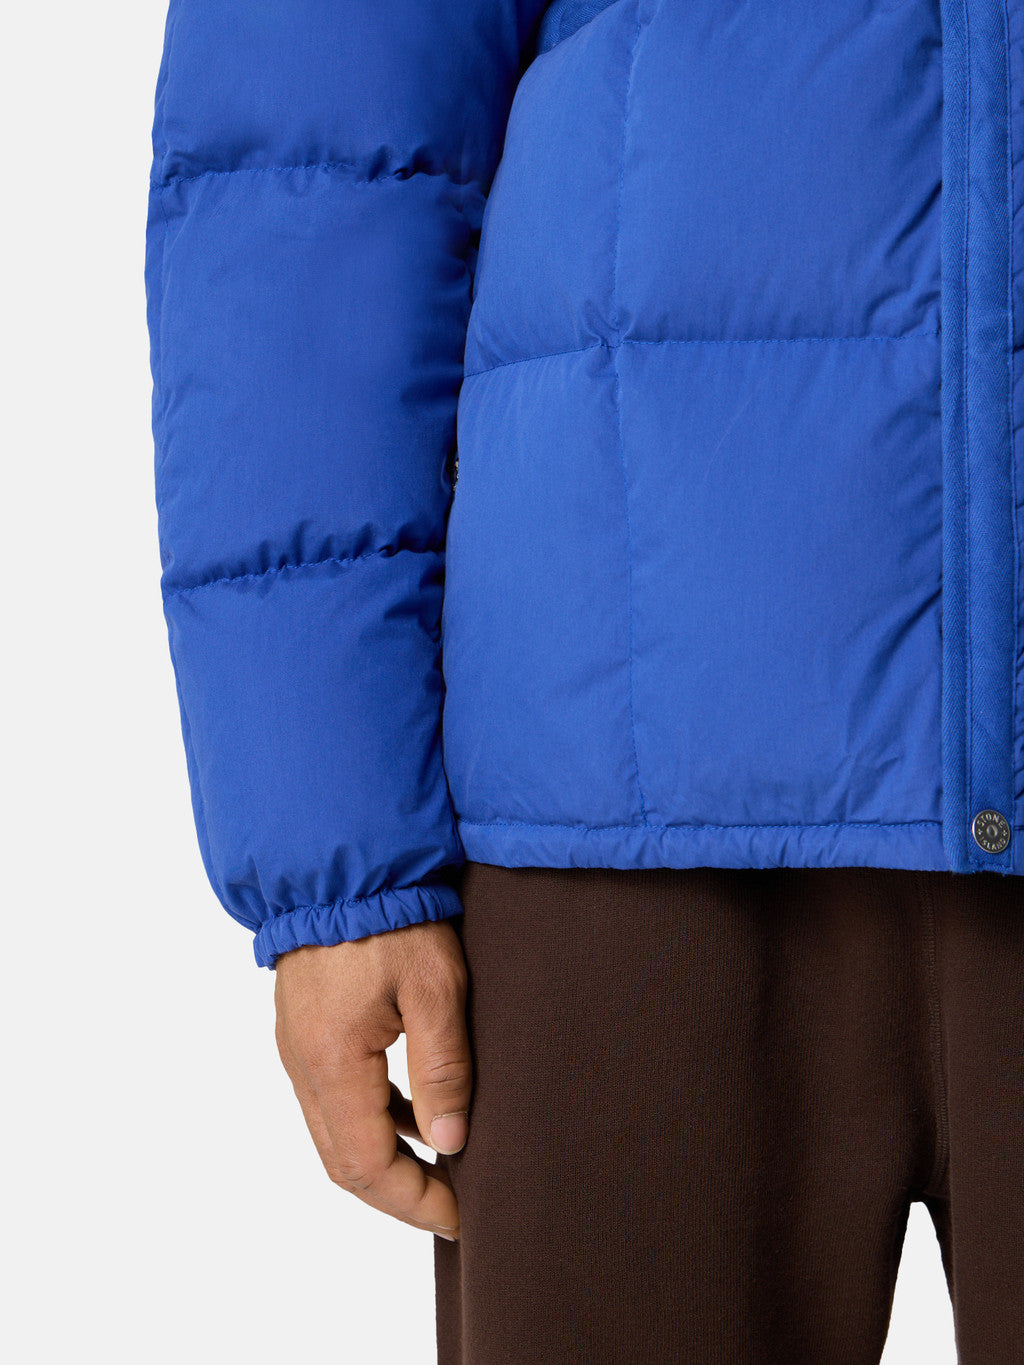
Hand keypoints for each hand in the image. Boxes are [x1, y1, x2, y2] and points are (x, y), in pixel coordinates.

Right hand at [274, 918, 470, 1239]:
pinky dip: (371, 1120)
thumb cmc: (393, 917)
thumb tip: (450, 1143)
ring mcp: (298, 1047)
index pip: (366, 1166)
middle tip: (452, 1206)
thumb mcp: (435, 989)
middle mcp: (303, 1064)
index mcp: (332, 1062)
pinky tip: (412, 1113)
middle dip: (397, 1194)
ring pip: (333, 1133)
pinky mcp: (305, 1029)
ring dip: (383, 1160)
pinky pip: (332, 1097)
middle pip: (342, 1161)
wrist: (343, 863)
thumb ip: (443, 1070)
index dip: (413, 1202)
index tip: (460, 1217)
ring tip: (439, 1168)